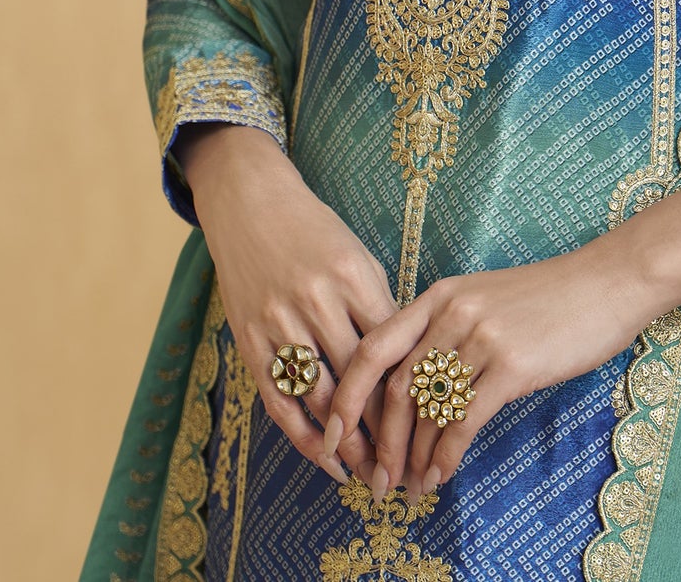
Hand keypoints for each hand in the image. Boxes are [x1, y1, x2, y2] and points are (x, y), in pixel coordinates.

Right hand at [178, 123, 395, 487]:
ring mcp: (280, 322)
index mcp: (353, 277)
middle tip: (405, 469)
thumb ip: (379, 306)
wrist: (250, 205)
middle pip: (357, 382)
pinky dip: (301, 436)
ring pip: (319, 398)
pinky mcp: (250, 339)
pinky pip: (278, 399)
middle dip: (383, 432)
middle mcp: (316, 301)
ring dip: (346, 444)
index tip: (430, 426)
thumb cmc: (314, 232)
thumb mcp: (357, 257)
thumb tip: (409, 362)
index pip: (390, 349)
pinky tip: (324, 460)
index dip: (411, 393)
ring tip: (371, 475)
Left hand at [321, 243, 644, 508]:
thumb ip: (447, 332)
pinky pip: (465, 420)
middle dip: (381, 443)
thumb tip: (414, 388)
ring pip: (429, 410)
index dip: (349, 395)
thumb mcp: (484, 300)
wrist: (606, 283)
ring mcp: (481, 337)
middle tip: (376, 481)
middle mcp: (451, 314)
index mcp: (438, 296)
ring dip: (414, 458)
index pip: (374, 347)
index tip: (334, 433)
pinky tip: (442, 476)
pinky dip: (447, 455)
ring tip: (410, 488)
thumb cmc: (548, 298)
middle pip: (396, 387)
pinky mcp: (512, 365)